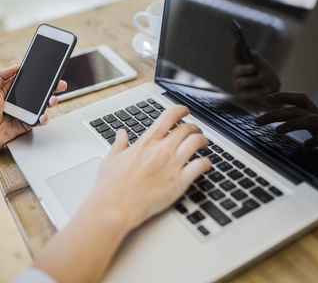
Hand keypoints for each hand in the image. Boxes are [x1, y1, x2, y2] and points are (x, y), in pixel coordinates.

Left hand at [0, 65, 66, 162]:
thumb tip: (14, 66)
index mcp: (8, 90)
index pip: (26, 80)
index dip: (36, 76)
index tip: (47, 71)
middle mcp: (17, 100)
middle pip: (37, 92)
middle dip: (50, 88)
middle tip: (59, 84)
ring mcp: (22, 112)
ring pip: (41, 105)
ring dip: (50, 102)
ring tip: (53, 100)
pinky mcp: (25, 124)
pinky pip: (37, 120)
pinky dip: (43, 118)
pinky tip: (43, 116)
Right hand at [88, 105, 211, 229]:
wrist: (115, 207)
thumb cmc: (111, 186)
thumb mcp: (111, 159)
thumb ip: (119, 144)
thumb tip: (121, 134)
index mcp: (146, 142)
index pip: (168, 116)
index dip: (180, 110)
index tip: (184, 110)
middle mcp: (161, 150)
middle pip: (186, 128)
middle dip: (194, 127)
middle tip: (195, 131)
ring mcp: (172, 165)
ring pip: (196, 142)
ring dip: (203, 140)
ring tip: (203, 143)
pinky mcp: (179, 182)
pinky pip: (200, 166)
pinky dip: (206, 162)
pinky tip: (205, 164)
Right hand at [231, 43, 280, 105]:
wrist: (275, 98)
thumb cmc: (268, 81)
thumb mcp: (266, 69)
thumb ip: (259, 61)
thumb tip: (252, 52)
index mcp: (243, 68)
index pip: (236, 58)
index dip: (235, 50)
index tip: (236, 42)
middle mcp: (239, 78)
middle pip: (236, 71)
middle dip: (244, 68)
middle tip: (253, 67)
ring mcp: (240, 89)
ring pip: (241, 83)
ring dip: (251, 80)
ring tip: (261, 78)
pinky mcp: (244, 99)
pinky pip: (249, 95)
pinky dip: (258, 92)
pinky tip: (266, 90)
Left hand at [255, 92, 317, 164]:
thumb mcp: (315, 127)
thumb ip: (300, 120)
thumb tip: (280, 115)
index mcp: (315, 114)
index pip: (300, 99)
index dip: (283, 96)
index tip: (266, 98)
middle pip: (297, 110)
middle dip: (275, 114)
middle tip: (257, 121)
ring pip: (310, 120)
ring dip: (292, 124)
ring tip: (277, 131)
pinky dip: (316, 140)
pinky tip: (305, 145)